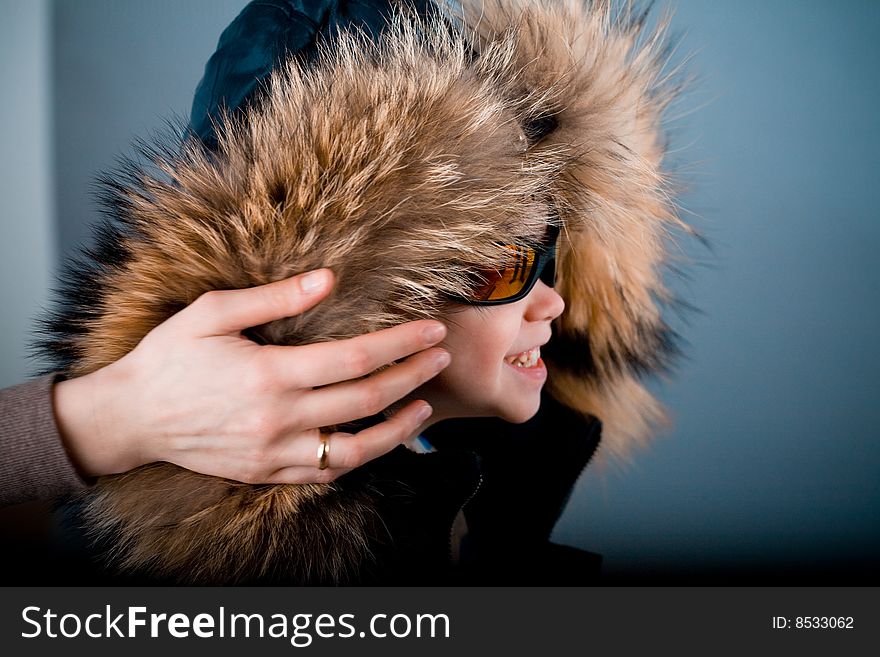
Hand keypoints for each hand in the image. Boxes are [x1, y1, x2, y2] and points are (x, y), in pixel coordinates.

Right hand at [52, 269, 448, 483]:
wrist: (130, 418)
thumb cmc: (168, 357)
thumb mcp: (212, 312)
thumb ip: (274, 298)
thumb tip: (328, 279)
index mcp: (270, 374)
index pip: (357, 358)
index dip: (401, 343)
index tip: (431, 330)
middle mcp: (278, 418)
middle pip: (366, 399)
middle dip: (412, 376)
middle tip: (440, 357)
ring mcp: (273, 453)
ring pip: (355, 449)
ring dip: (398, 429)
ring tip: (423, 406)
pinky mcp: (266, 473)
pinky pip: (324, 473)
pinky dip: (358, 457)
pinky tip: (376, 438)